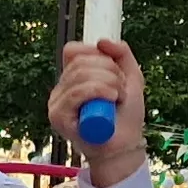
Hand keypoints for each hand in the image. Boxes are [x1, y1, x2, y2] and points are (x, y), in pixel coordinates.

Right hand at [47, 40, 149, 187]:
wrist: (124, 147)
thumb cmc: (125, 116)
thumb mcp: (130, 78)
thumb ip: (121, 54)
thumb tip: (102, 41)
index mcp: (73, 79)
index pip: (73, 51)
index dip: (94, 54)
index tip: (113, 69)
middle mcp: (61, 89)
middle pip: (79, 61)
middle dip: (109, 70)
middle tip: (120, 88)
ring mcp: (56, 103)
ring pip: (79, 74)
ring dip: (108, 82)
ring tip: (117, 97)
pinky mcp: (58, 117)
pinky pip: (76, 92)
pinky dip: (98, 91)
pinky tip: (111, 99)